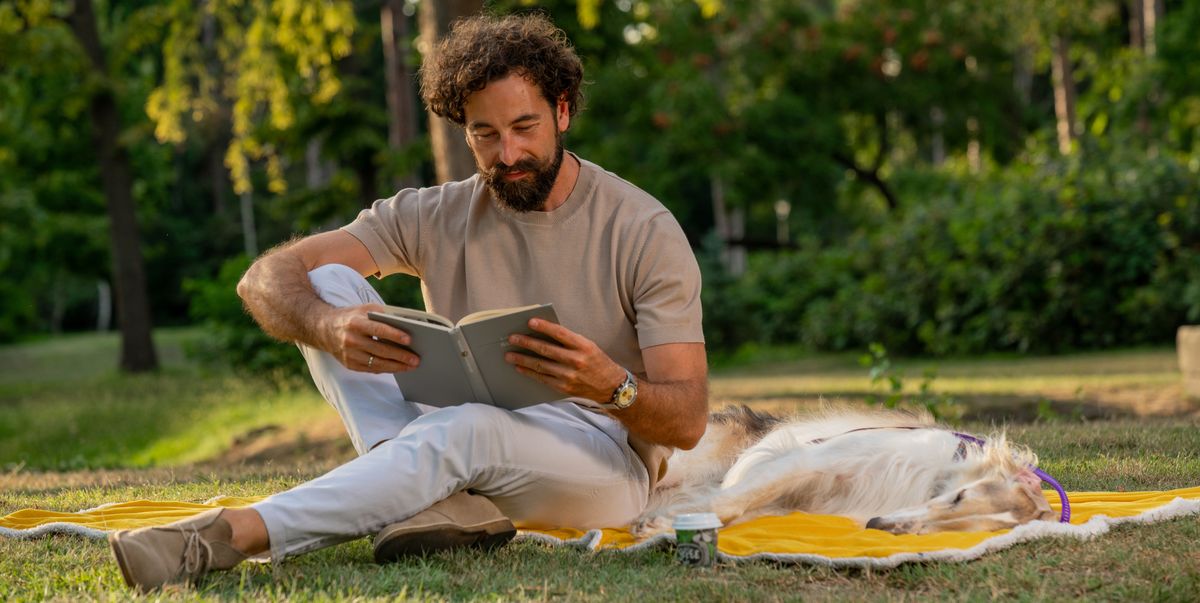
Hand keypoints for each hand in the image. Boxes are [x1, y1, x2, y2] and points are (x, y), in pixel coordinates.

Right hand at [319, 304, 420, 372]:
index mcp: (355, 322)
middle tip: (417, 359)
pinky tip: (398, 368)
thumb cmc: (352, 317)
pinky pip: (371, 369)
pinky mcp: (349, 364)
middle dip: (400, 355)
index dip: (394, 335)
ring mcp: (349, 354)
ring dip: (396, 366)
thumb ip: (383, 315)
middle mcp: (351, 339)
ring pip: (377, 363)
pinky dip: (386, 369)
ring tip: (411, 366)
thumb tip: (406, 325)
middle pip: (380, 350)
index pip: (378, 329)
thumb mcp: (364, 309)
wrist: (325, 329)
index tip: (409, 340)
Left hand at [504, 318, 625, 403]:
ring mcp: (569, 376)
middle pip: (546, 350)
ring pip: (540, 365)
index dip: (544, 327)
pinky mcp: (563, 388)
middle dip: (526, 343)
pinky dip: (529, 372)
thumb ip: (569, 340)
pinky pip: (542, 378)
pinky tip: (520, 367)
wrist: (610, 386)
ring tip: (509, 355)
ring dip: (522, 359)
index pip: (560, 333)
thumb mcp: (588, 346)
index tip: (530, 322)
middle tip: (512, 338)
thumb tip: (543, 333)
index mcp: (583, 346)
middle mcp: (576, 361)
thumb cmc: (597, 362)